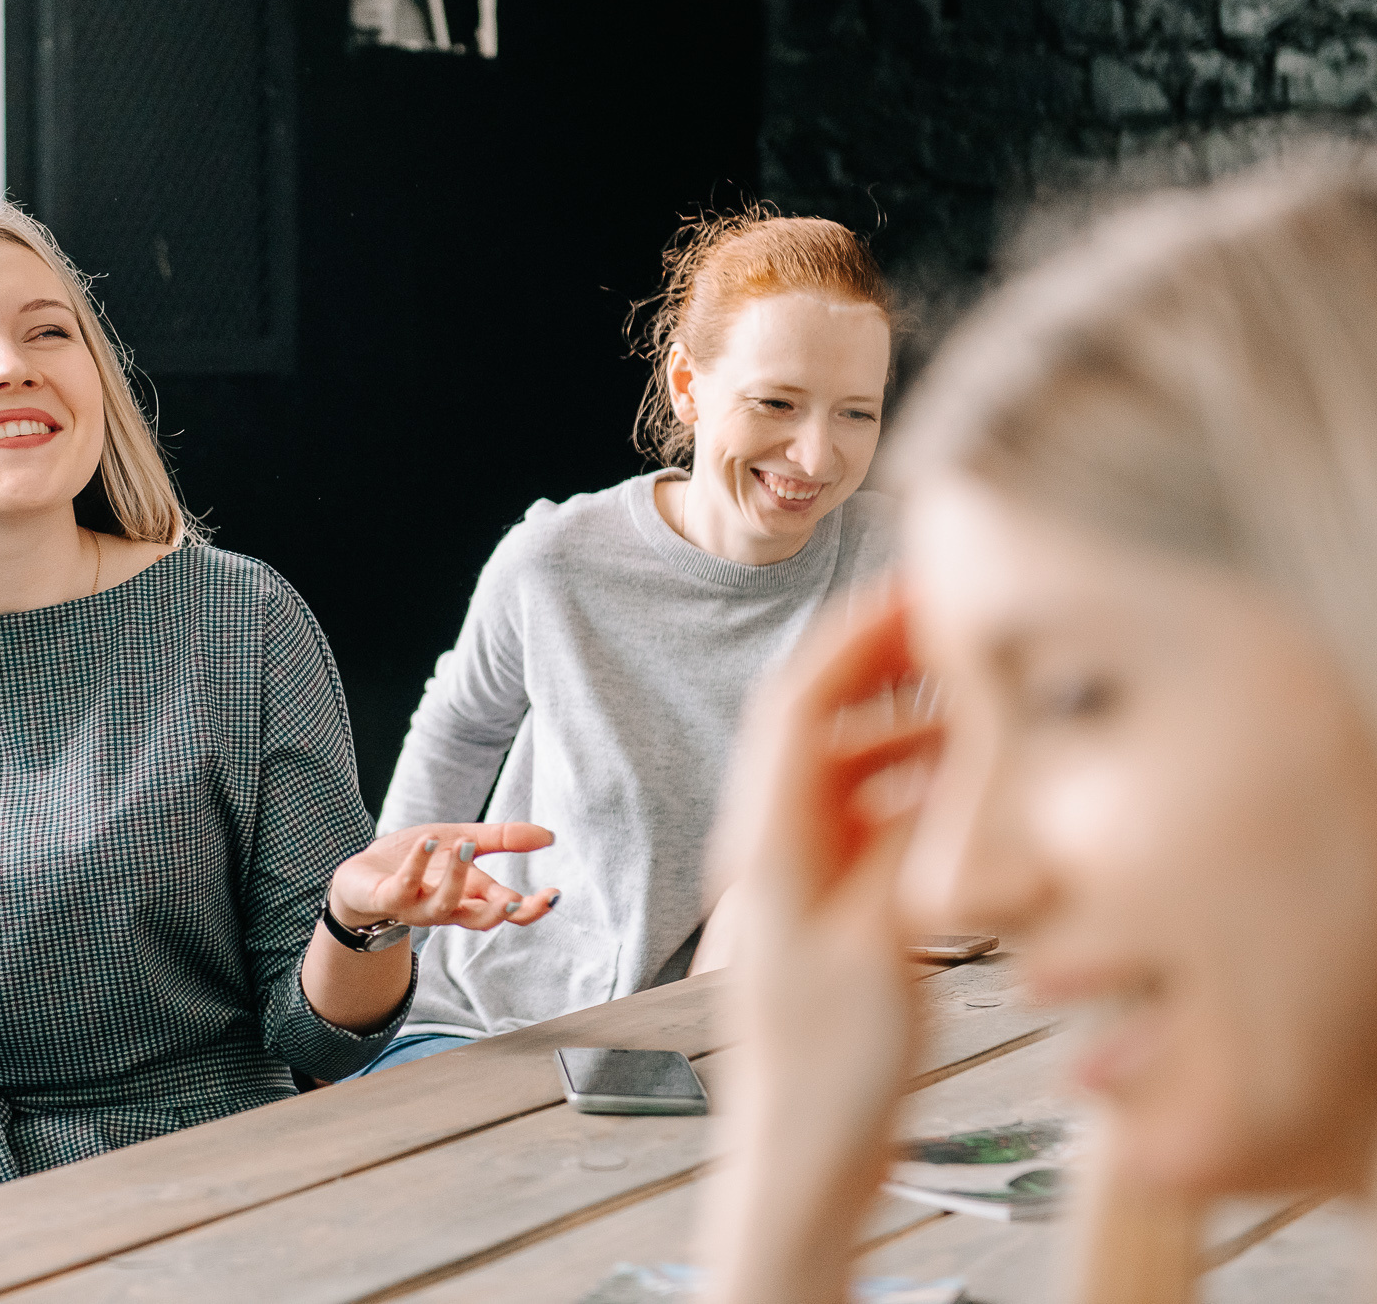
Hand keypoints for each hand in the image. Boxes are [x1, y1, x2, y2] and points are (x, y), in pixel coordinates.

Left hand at [329, 822, 558, 930]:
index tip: (554, 895)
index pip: (508, 910)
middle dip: (499, 912)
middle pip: (481, 921)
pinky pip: (404, 885)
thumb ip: (502, 839)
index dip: (533, 908)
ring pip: (443, 905)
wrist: (363, 874)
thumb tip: (549, 836)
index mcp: (471, 897)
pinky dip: (417, 864)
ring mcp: (417, 906)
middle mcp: (447, 908)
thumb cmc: (418, 862)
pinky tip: (430, 841)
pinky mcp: (388, 896)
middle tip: (515, 898)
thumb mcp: (463, 841)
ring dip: (457, 877)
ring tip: (465, 845)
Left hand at [704, 588, 942, 1303]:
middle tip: (955, 627)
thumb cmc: (829, 1069)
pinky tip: (963, 786)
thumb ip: (904, 847)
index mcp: (768, 843)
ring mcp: (795, 871)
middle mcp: (770, 843)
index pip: (799, 704)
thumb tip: (937, 759)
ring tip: (976, 703)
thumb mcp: (880, 949)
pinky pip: (863, 814)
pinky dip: (909, 783)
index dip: (853, 636)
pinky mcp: (823, 901)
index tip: (914, 590)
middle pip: (816, 719)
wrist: (802, 1154)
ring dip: (901, 723)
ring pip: (844, 764)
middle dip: (880, 663)